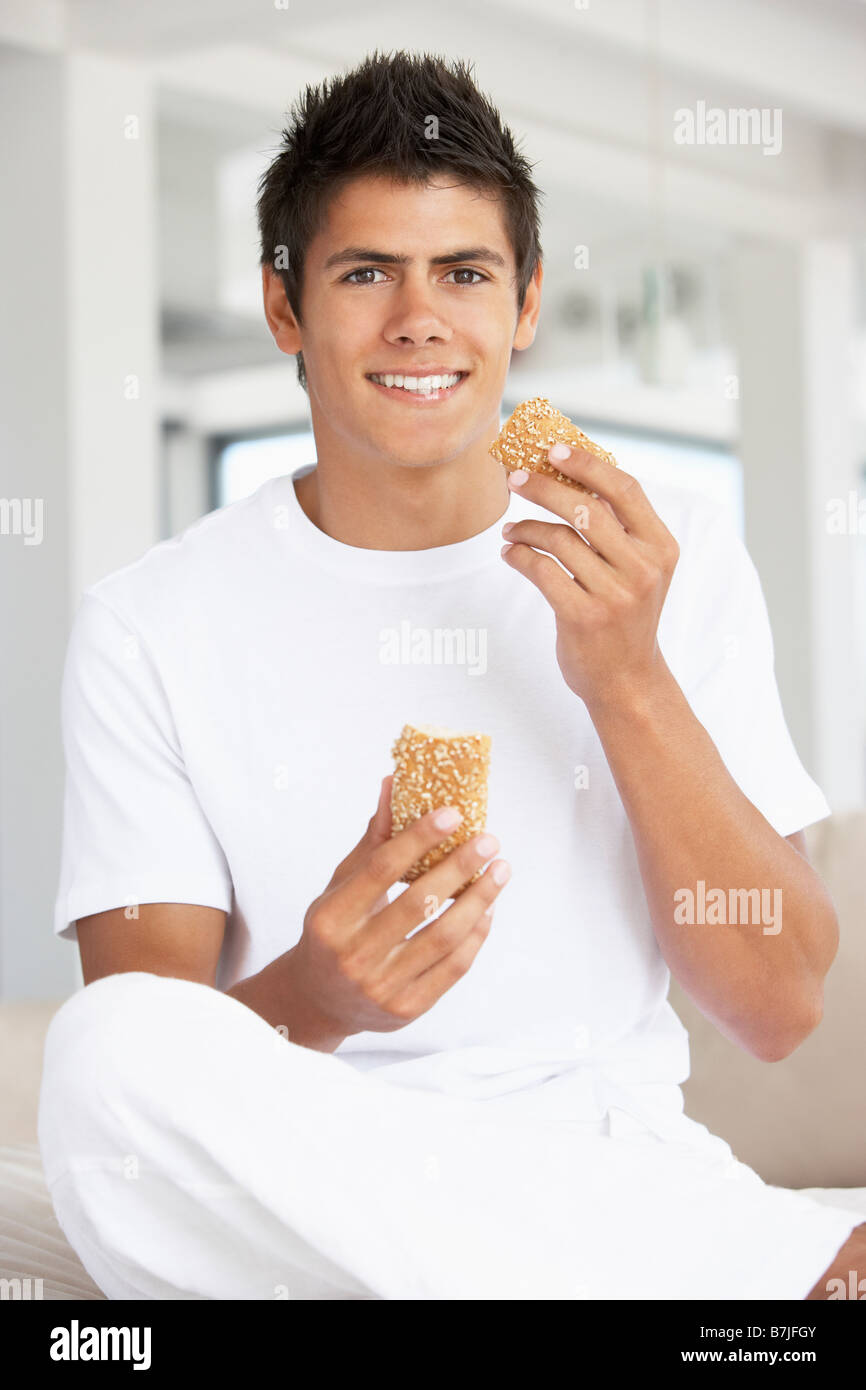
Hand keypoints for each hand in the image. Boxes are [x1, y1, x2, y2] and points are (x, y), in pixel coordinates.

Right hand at [286, 775, 510, 1044]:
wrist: (320, 1000)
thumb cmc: (333, 932)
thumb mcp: (340, 887)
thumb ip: (372, 842)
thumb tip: (395, 786)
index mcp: (331, 918)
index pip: (382, 869)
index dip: (419, 837)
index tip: (453, 814)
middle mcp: (353, 955)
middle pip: (419, 902)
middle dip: (460, 866)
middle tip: (488, 840)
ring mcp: (381, 986)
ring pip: (444, 936)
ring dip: (480, 899)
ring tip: (500, 870)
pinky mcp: (407, 1009)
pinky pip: (454, 968)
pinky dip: (476, 935)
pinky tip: (489, 909)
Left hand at [499, 443, 679, 709]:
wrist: (627, 681)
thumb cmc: (624, 616)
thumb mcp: (637, 570)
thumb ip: (617, 529)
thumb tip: (569, 473)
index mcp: (660, 547)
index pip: (624, 489)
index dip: (587, 464)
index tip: (553, 449)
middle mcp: (642, 568)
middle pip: (584, 508)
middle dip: (543, 487)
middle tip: (514, 478)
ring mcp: (615, 594)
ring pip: (558, 539)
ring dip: (525, 528)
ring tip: (510, 530)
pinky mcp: (584, 617)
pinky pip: (541, 570)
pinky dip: (519, 556)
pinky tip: (511, 554)